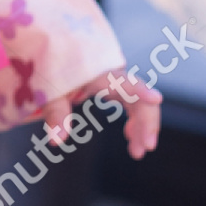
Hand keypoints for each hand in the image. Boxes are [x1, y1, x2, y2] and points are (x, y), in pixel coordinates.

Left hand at [42, 68, 160, 161]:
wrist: (49, 54)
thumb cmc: (49, 69)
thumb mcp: (48, 91)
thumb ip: (55, 113)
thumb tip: (57, 140)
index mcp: (98, 72)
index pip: (123, 79)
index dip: (141, 89)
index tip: (156, 99)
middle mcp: (112, 75)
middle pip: (138, 97)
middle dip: (146, 122)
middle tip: (144, 150)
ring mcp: (116, 81)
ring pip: (139, 103)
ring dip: (142, 126)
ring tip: (137, 151)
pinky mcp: (114, 86)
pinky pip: (132, 103)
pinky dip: (134, 120)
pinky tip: (131, 136)